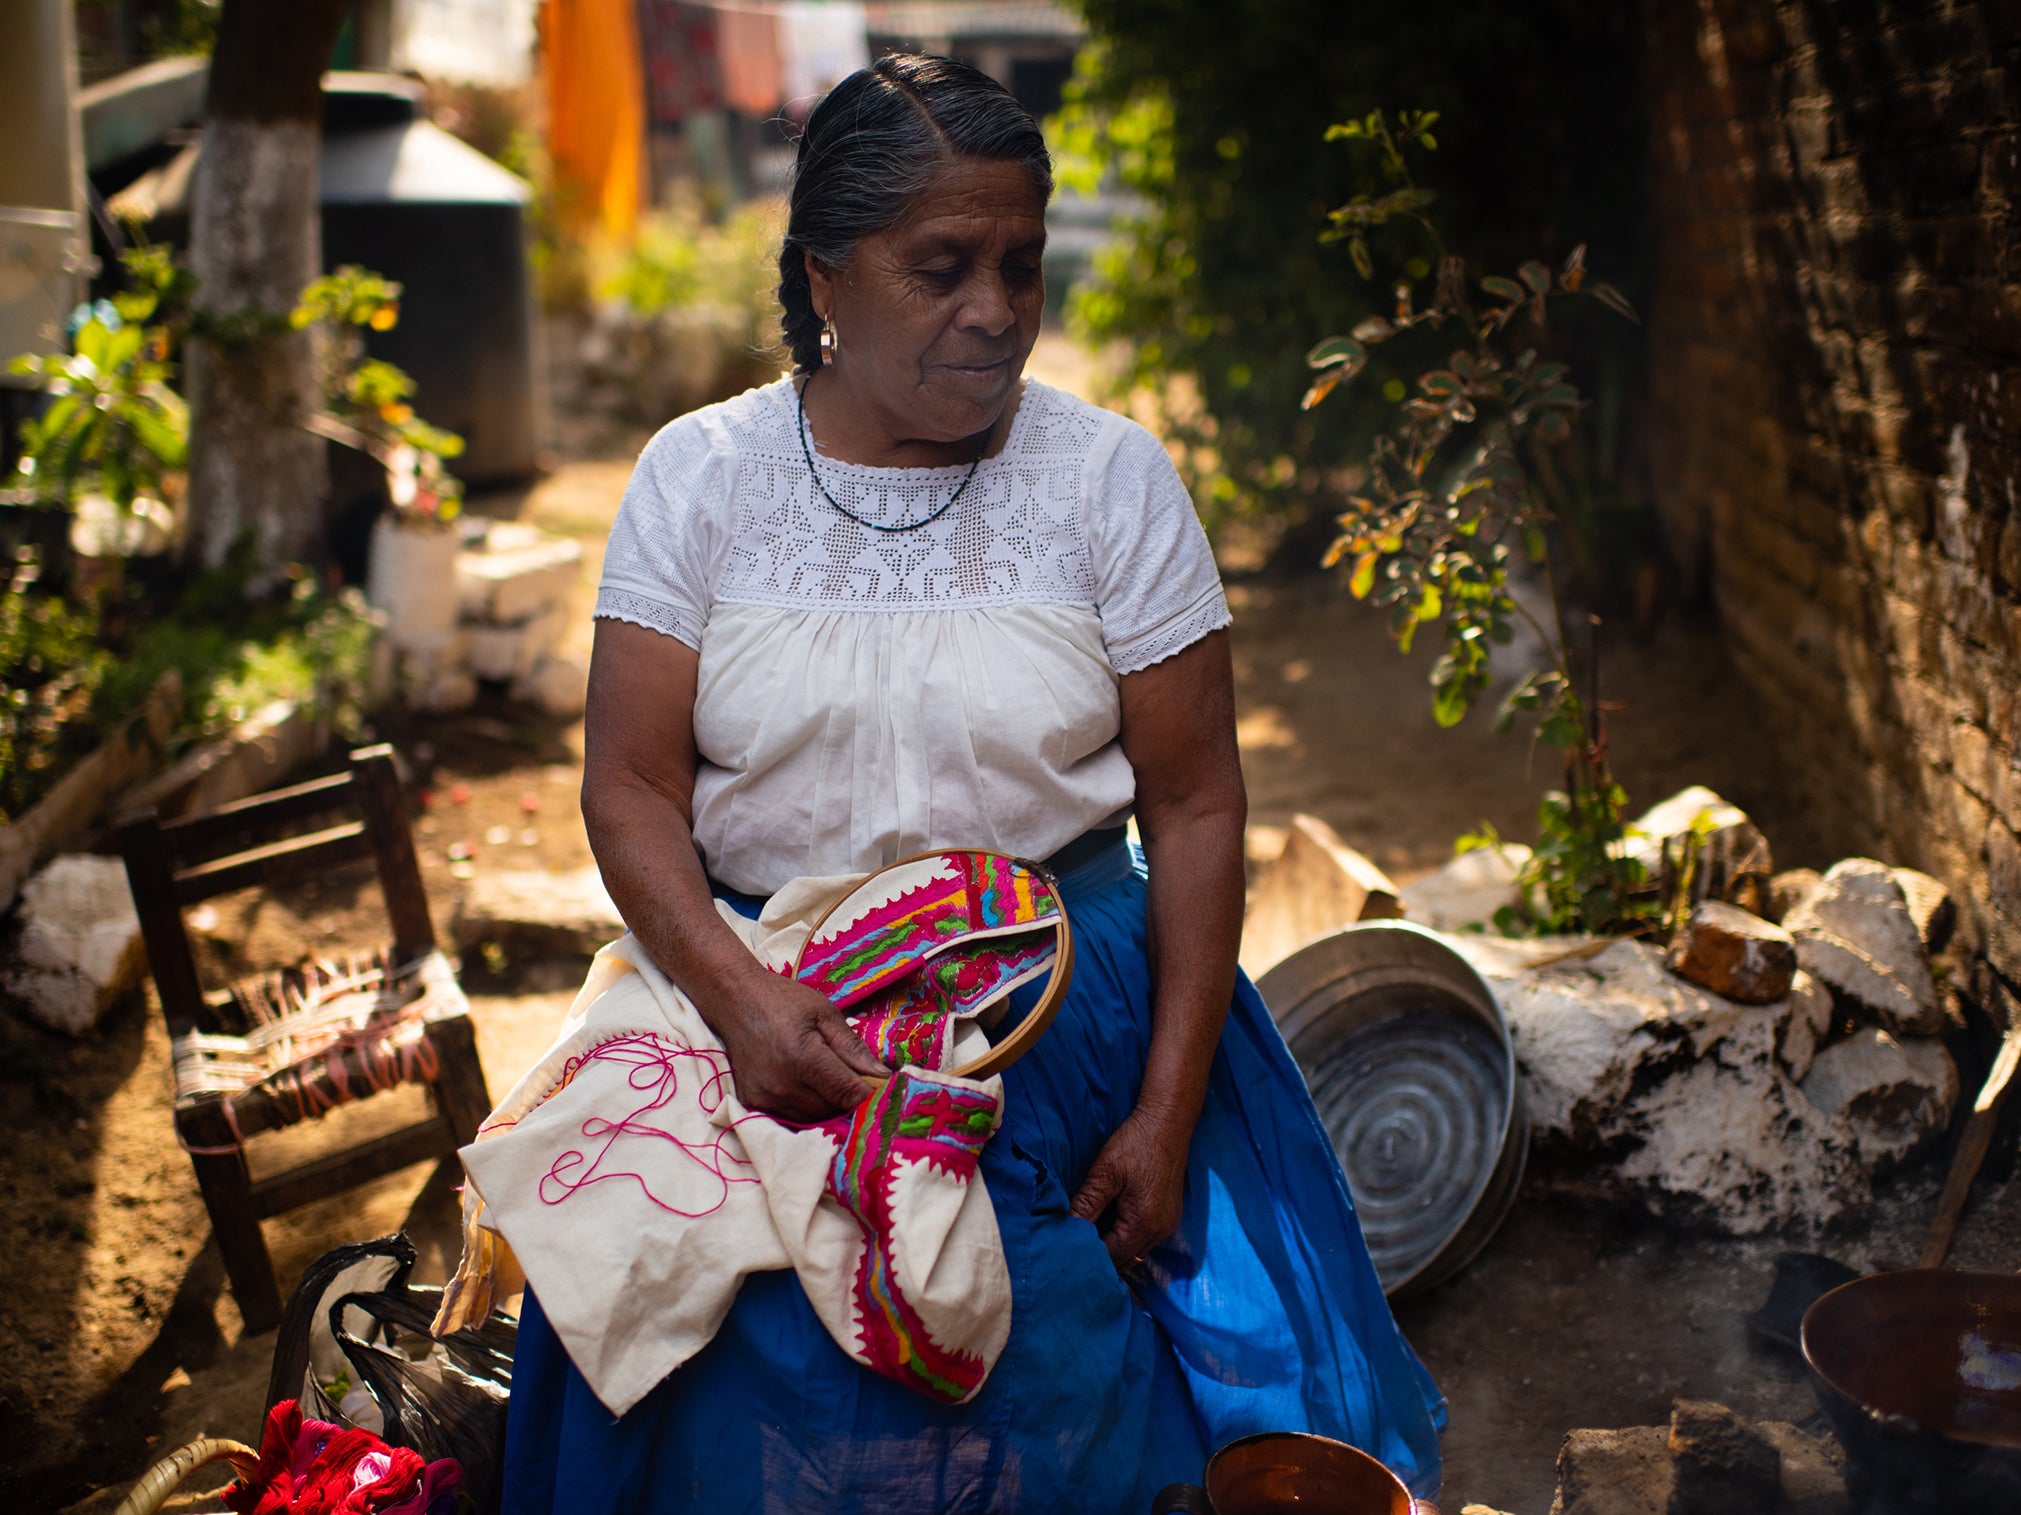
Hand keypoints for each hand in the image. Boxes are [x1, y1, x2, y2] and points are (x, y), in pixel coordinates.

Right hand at [708, 970, 888, 1122]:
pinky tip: (809, 1087)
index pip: (848, 1094)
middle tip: (861, 1083)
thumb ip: (853, 1048)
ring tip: (834, 1082)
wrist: (735, 1000)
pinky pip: (791, 1116)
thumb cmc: (784, 1001)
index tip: (884, 1088)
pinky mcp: (752, 1103)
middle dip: (852, 1101)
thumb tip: (883, 1075)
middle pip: (833, 1111)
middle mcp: (782, 1084)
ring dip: (830, 1107)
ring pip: (813, 1118)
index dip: (870, 1095)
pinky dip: (806, 1108)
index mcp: (804, 1058)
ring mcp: (765, 1097)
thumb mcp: (825, 1014)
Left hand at [1070, 1107, 1192, 1267]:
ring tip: (1088, 1235)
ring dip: (1113, 1248)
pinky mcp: (1169, 1216)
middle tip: (1073, 1248)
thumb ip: (1086, 1205)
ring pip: (1135, 1253)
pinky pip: (1144, 1240)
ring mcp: (1167, 1225)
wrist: (1168, 1122)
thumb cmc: (1136, 1143)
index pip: (1111, 1258)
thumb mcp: (1105, 1173)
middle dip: (1100, 1257)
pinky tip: (1108, 1223)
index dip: (1087, 1257)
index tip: (1065, 1251)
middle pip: (1124, 1261)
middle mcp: (1160, 1232)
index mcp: (1143, 1224)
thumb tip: (1063, 1229)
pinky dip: (1126, 1238)